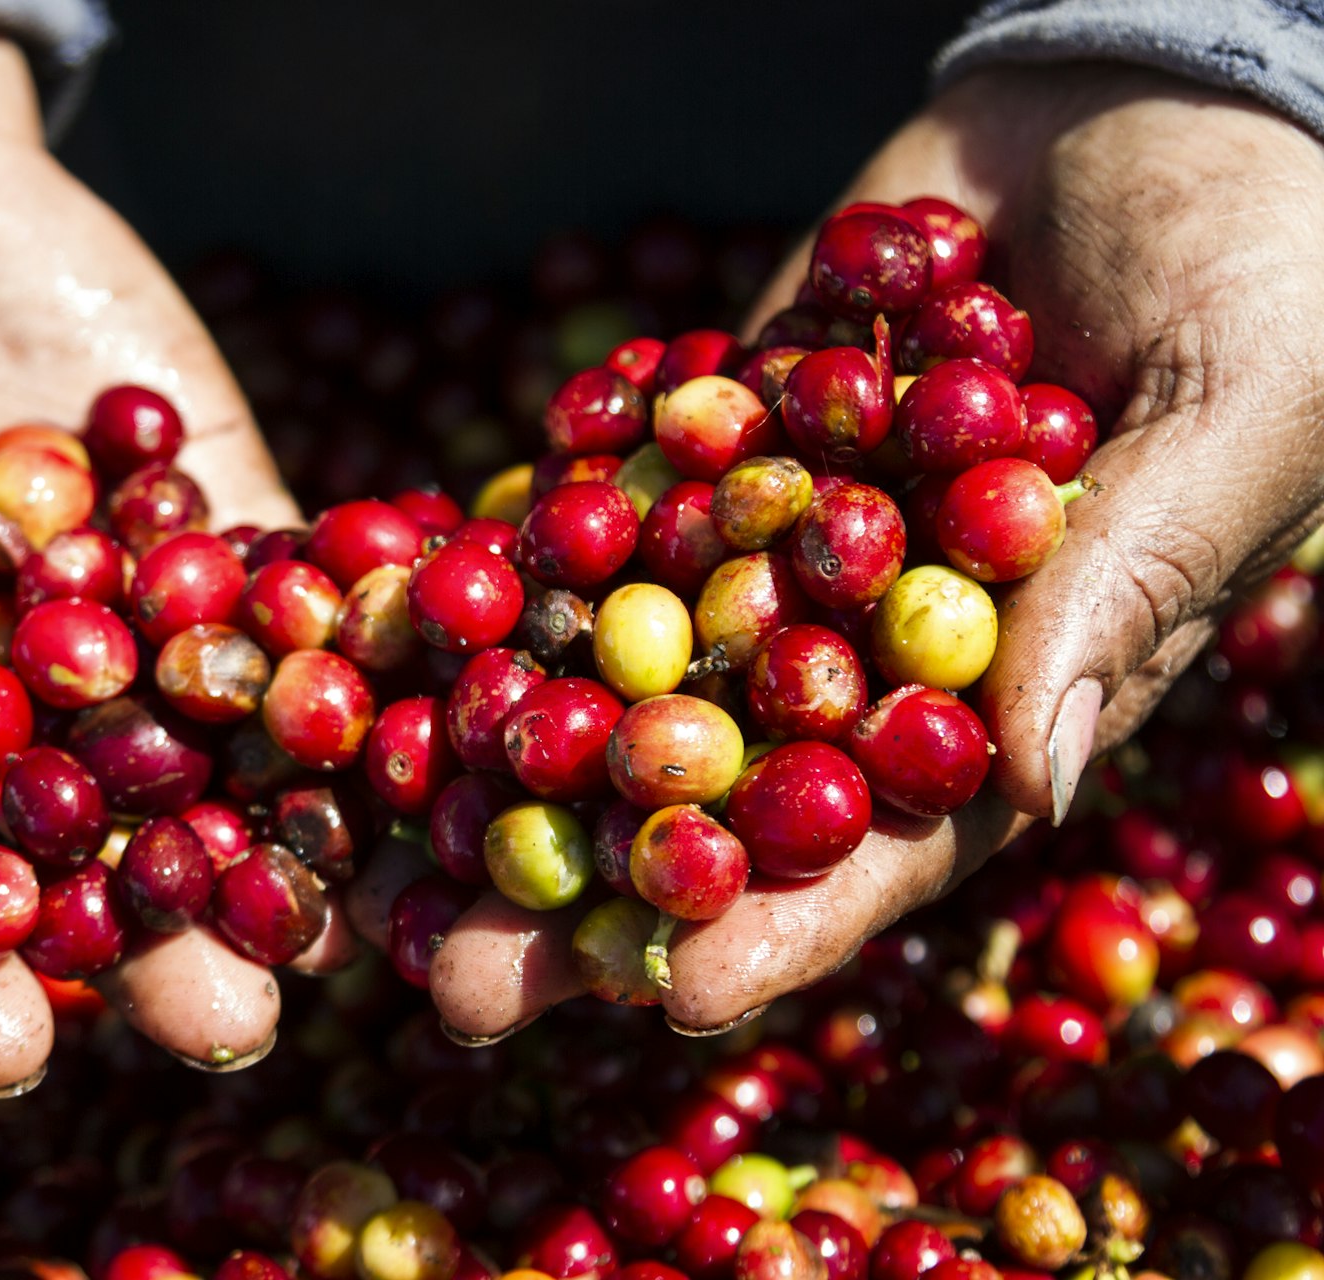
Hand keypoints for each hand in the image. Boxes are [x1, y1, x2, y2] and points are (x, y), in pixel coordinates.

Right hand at [0, 30, 309, 1091]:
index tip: (8, 1051)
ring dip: (275, 822)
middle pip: (83, 841)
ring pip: (202, 733)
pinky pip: (274, 575)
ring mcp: (112, 601)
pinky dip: (334, 633)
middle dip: (154, 937)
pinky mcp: (201, 501)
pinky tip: (401, 710)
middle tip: (230, 1025)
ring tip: (339, 918)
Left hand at [419, 64, 1323, 1038]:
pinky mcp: (705, 440)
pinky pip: (593, 517)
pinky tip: (378, 649)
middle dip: (589, 892)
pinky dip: (494, 579)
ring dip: (498, 766)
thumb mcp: (1240, 408)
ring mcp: (773, 541)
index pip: (895, 839)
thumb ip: (1132, 583)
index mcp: (1016, 678)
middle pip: (717, 795)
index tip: (669, 997)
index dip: (787, 922)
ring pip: (622, 677)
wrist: (1152, 90)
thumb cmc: (1267, 254)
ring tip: (367, 853)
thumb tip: (1039, 778)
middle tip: (448, 981)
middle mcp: (871, 638)